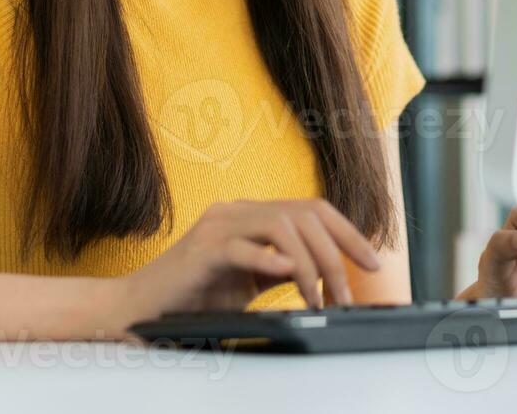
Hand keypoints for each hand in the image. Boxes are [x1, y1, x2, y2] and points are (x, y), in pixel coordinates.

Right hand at [111, 198, 380, 335]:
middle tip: (345, 293)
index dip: (348, 232)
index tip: (374, 259)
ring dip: (309, 264)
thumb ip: (283, 269)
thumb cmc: (195, 295)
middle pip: (304, 214)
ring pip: (281, 226)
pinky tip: (287, 274)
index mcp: (251, 214)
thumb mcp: (250, 281)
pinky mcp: (201, 250)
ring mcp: (218, 226)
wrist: (141, 306)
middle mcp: (237, 211)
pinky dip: (268, 259)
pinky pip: (242, 247)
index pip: (312, 209)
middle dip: (335, 253)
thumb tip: (328, 277)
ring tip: (315, 297)